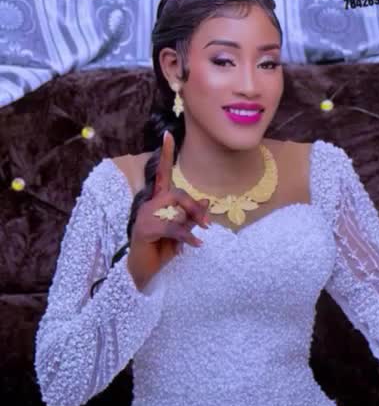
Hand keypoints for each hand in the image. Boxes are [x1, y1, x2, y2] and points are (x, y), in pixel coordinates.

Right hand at [128, 131, 211, 289]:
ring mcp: (144, 216)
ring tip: (200, 234)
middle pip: (175, 193)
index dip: (165, 154)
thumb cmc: (161, 249)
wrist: (144, 270)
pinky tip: (196, 244)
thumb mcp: (181, 231)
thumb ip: (191, 216)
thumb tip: (206, 200)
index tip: (168, 134)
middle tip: (207, 224)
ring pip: (173, 208)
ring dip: (190, 221)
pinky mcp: (145, 229)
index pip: (162, 173)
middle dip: (193, 207)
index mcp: (157, 202)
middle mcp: (149, 204)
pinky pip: (171, 227)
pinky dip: (187, 236)